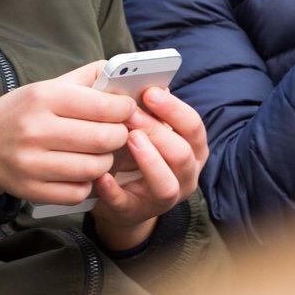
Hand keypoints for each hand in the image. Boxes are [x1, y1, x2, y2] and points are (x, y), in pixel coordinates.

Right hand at [0, 62, 133, 204]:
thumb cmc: (19, 114)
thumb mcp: (45, 87)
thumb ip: (85, 79)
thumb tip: (123, 73)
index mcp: (42, 98)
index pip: (104, 107)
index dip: (124, 109)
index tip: (125, 110)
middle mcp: (35, 130)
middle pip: (104, 139)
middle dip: (119, 136)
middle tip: (116, 133)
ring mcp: (32, 163)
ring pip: (95, 168)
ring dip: (105, 162)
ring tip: (98, 153)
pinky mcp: (32, 189)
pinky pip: (79, 192)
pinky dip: (86, 183)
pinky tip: (79, 171)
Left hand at [88, 86, 208, 251]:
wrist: (123, 199)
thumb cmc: (134, 153)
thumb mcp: (145, 129)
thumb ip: (145, 108)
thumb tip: (133, 81)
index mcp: (192, 149)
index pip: (193, 126)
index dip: (174, 109)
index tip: (150, 91)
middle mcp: (186, 175)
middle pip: (181, 153)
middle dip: (157, 130)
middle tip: (130, 114)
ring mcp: (164, 198)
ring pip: (166, 183)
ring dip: (148, 160)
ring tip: (128, 140)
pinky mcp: (136, 212)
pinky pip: (127, 203)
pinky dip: (114, 190)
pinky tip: (101, 175)